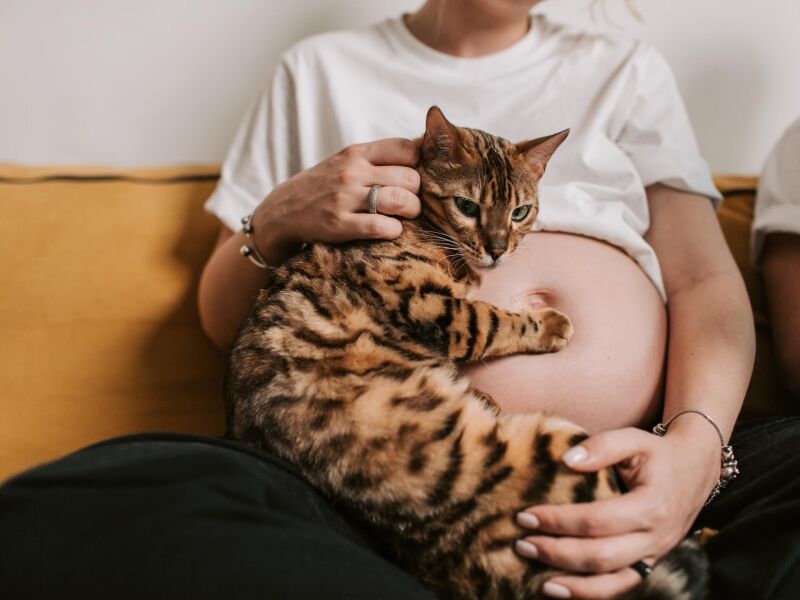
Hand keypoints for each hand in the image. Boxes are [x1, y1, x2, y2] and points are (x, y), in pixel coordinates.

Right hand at [252, 138, 420, 254]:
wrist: (283, 211)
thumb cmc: (323, 187)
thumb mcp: (344, 162)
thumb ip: (374, 159)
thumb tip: (417, 158)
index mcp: (356, 153)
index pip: (405, 149)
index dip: (417, 165)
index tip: (412, 178)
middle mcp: (352, 172)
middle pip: (410, 177)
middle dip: (416, 193)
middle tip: (410, 203)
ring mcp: (345, 198)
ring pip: (399, 200)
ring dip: (410, 211)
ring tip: (405, 217)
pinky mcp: (339, 224)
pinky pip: (380, 226)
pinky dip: (394, 230)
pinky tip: (391, 231)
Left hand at [515, 421, 719, 598]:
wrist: (696, 470)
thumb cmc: (658, 453)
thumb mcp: (634, 439)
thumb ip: (601, 446)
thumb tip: (566, 460)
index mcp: (651, 505)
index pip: (596, 520)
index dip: (559, 521)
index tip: (526, 514)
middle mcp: (655, 537)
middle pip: (601, 555)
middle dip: (557, 552)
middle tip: (522, 543)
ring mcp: (654, 555)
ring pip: (611, 581)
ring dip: (572, 583)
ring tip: (536, 577)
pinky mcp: (650, 564)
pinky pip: (620, 586)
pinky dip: (590, 593)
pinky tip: (560, 589)